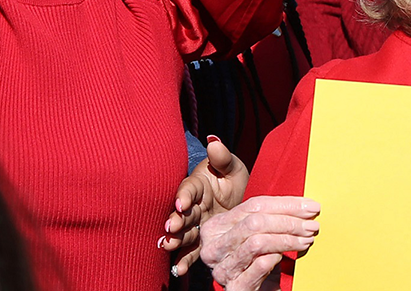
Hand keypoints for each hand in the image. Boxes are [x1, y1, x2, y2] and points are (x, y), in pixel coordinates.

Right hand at [162, 136, 248, 276]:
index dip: (185, 195)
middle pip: (181, 213)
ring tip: (169, 246)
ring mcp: (194, 225)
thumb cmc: (232, 179)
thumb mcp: (232, 167)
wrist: (241, 200)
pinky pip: (190, 250)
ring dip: (175, 239)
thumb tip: (214, 141)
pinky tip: (179, 269)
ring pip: (183, 232)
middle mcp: (192, 206)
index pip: (188, 189)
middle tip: (171, 228)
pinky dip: (184, 260)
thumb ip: (223, 158)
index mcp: (197, 186)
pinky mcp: (199, 240)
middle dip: (175, 220)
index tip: (183, 202)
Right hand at [201, 196, 322, 290]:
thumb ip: (272, 218)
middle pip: (255, 223)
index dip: (286, 204)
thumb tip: (306, 206)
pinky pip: (259, 265)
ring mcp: (223, 268)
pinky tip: (286, 256)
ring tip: (306, 240)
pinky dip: (276, 257)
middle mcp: (214, 247)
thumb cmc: (257, 261)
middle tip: (312, 226)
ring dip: (288, 239)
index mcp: (217, 227)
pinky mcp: (236, 287)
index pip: (254, 206)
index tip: (310, 207)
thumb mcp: (259, 235)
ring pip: (257, 242)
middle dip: (289, 222)